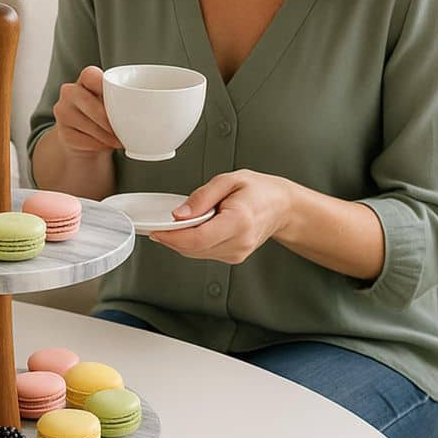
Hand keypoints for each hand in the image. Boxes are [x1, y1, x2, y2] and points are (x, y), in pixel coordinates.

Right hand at [53, 66, 122, 155]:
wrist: (85, 136)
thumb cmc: (105, 113)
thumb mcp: (112, 101)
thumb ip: (123, 98)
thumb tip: (153, 108)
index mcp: (84, 79)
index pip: (90, 75)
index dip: (103, 85)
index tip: (118, 98)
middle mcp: (69, 92)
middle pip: (90, 104)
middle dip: (108, 119)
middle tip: (125, 129)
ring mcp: (62, 112)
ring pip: (88, 125)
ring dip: (107, 136)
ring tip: (120, 140)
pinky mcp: (63, 133)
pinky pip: (83, 140)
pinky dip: (98, 145)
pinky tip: (106, 145)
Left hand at [149, 170, 291, 263]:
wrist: (282, 207)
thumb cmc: (259, 191)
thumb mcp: (228, 180)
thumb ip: (201, 197)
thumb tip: (178, 214)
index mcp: (238, 222)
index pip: (197, 238)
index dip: (172, 237)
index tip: (155, 231)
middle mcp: (239, 242)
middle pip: (193, 249)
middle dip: (172, 238)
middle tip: (160, 225)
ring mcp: (238, 253)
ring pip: (196, 254)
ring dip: (181, 241)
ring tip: (182, 222)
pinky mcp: (234, 257)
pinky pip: (204, 253)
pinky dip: (193, 243)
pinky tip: (195, 229)